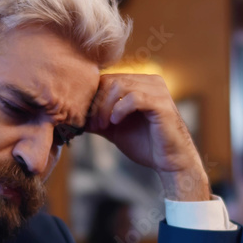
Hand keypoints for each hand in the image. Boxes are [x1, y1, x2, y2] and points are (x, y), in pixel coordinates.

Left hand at [86, 73, 208, 201]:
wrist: (170, 162)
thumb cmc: (145, 144)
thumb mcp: (114, 128)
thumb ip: (97, 118)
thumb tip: (72, 115)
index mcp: (139, 83)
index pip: (105, 80)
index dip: (92, 99)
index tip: (87, 122)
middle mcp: (149, 81)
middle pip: (109, 80)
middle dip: (96, 104)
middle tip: (94, 126)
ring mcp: (157, 90)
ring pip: (119, 85)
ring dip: (105, 107)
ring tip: (104, 126)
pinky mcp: (161, 103)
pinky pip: (133, 97)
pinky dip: (119, 110)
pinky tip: (115, 123)